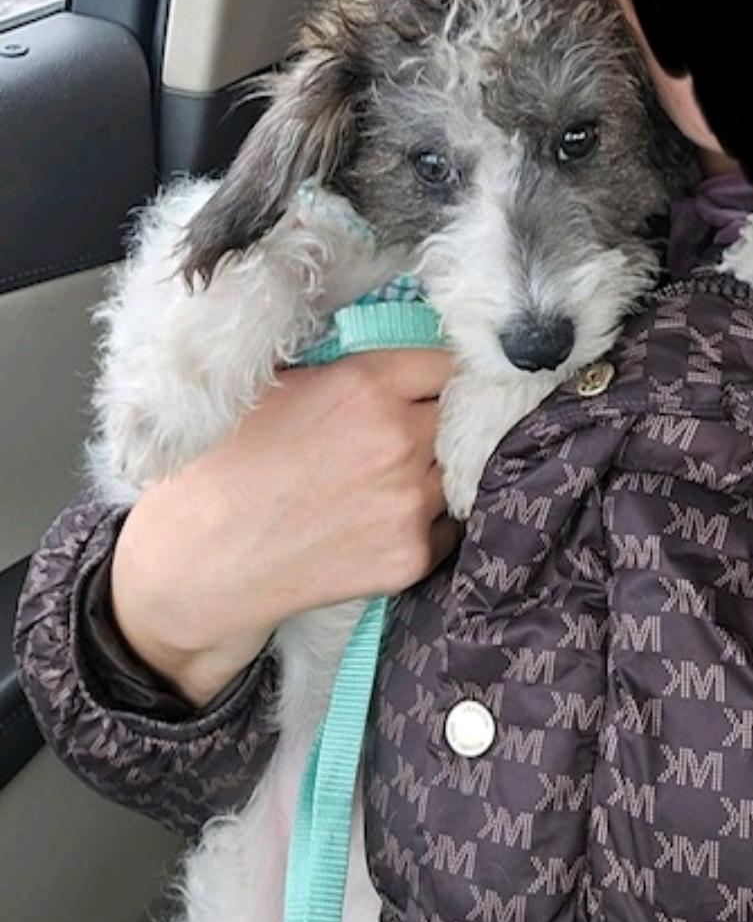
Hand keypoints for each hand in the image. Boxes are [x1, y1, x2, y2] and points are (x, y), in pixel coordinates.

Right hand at [111, 350, 459, 704]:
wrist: (199, 558)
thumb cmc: (223, 466)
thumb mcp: (276, 388)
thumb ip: (346, 371)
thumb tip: (393, 365)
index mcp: (367, 385)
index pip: (447, 363)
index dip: (434, 376)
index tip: (424, 388)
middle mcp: (400, 439)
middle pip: (458, 417)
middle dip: (437, 422)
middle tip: (404, 438)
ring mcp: (411, 502)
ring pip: (457, 472)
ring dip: (435, 474)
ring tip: (382, 485)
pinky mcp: (411, 557)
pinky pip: (446, 527)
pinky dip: (426, 524)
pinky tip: (379, 524)